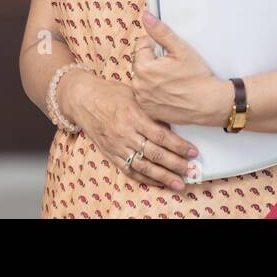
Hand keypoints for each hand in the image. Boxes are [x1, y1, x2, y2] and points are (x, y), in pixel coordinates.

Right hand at [60, 69, 199, 191]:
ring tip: (179, 183)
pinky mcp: (111, 154)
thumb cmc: (111, 93)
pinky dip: (146, 178)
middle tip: (192, 170)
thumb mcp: (134, 94)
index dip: (179, 146)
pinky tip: (159, 182)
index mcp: (134, 116)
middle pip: (155, 154)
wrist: (83, 100)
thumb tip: (173, 122)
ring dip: (164, 177)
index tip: (193, 152)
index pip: (161, 135)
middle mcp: (126, 133)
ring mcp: (118, 146)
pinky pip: (130, 170)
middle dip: (176, 164)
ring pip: (144, 166)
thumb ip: (152, 109)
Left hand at [133, 9, 232, 127]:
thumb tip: (146, 17)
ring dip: (151, 76)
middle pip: (140, 62)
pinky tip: (167, 90)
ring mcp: (142, 99)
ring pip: (141, 78)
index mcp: (144, 67)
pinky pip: (144, 94)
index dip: (155, 46)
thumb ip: (160, 31)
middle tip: (171, 67)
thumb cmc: (197, 78)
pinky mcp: (148, 109)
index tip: (168, 53)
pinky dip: (152, 91)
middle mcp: (139, 85)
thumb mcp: (180, 49)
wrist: (209, 103)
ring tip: (170, 79)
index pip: (141, 45)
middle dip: (152, 61)